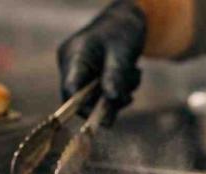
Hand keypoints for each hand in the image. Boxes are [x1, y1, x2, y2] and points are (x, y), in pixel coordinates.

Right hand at [57, 0, 145, 123]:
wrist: (128, 21)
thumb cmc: (122, 31)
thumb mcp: (122, 53)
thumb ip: (115, 75)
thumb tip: (111, 99)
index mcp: (73, 56)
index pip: (71, 88)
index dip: (82, 107)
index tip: (101, 120)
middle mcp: (72, 66)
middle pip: (82, 100)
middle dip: (107, 103)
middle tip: (128, 98)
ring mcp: (81, 73)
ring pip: (96, 100)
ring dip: (119, 95)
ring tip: (134, 74)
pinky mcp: (92, 79)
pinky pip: (104, 95)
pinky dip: (121, 90)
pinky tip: (132, 74)